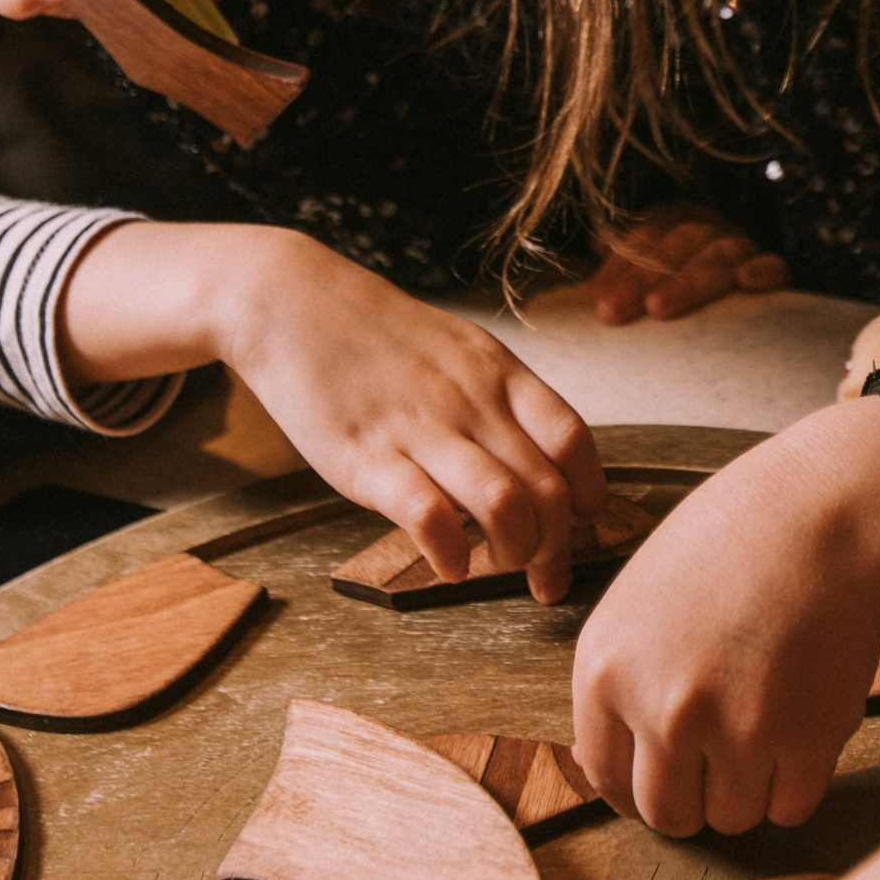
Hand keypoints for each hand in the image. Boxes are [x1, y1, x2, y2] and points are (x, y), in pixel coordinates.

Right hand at [57, 222, 605, 600]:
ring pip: (503, 504)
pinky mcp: (366, 458)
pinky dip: (452, 554)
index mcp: (497, 372)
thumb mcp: (459, 348)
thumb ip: (501, 397)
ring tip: (501, 567)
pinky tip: (449, 565)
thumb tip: (544, 457)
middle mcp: (469, 401)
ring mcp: (419, 429)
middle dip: (558, 546)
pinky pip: (429, 516)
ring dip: (516, 552)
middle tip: (547, 576)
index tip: (582, 523)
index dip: (589, 492)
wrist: (290, 303)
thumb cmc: (378, 335)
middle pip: (547, 487)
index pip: (571, 439)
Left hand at [572, 396, 879, 835]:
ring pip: (731, 819)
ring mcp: (735, 731)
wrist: (823, 513)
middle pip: (667, 815)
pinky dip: (796, 784)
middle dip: (694, 796)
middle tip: (721, 757)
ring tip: (766, 727)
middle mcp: (661, 710)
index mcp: (606, 671)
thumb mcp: (638, 601)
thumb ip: (616, 686)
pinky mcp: (804, 741)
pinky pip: (789, 809)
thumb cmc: (731, 545)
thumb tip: (597, 767)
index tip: (665, 777)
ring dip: (748, 789)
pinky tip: (800, 731)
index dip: (639, 786)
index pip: (606, 780)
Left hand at [586, 206, 787, 325]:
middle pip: (676, 243)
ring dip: (686, 280)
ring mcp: (746, 249)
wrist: (756, 321)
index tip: (595, 298)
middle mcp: (713, 229)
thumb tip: (596, 243)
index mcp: (681, 222)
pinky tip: (746, 281)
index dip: (618, 264)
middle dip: (639, 277)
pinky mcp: (778, 273)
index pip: (645, 235)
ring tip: (657, 308)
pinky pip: (776, 266)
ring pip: (717, 253)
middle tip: (610, 311)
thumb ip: (627, 261)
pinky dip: (764, 269)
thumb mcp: (653, 277)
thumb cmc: (684, 296)